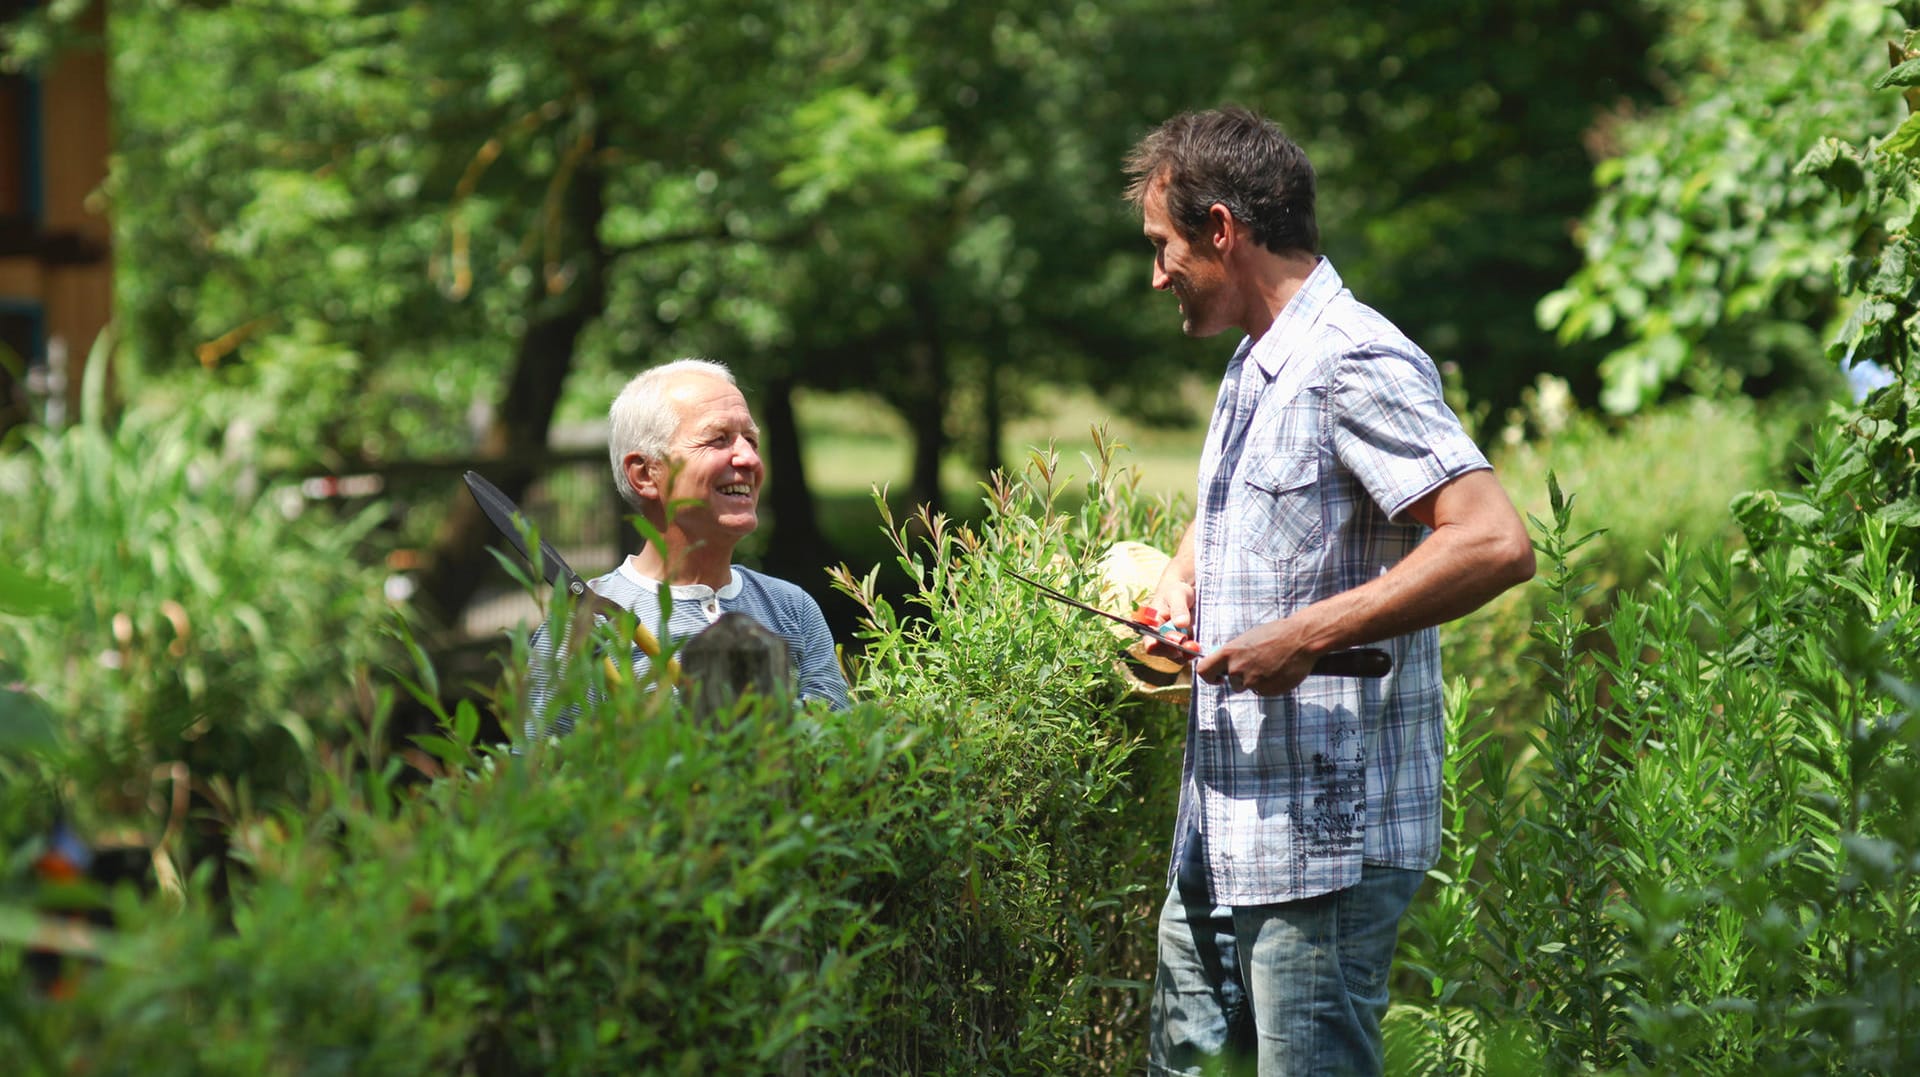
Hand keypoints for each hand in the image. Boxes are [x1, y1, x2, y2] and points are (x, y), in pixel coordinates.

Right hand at [1140, 570, 1196, 662]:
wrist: (1186, 590)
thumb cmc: (1176, 590)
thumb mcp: (1177, 595)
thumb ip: (1178, 609)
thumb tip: (1181, 623)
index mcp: (1150, 627)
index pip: (1151, 645)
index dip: (1164, 647)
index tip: (1179, 641)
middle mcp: (1159, 638)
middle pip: (1167, 654)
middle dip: (1181, 650)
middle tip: (1194, 645)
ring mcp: (1172, 643)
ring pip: (1179, 656)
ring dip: (1189, 651)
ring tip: (1198, 639)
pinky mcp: (1184, 645)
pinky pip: (1189, 653)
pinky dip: (1196, 649)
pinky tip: (1201, 640)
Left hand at [1194, 617, 1318, 696]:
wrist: (1301, 639)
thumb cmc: (1276, 634)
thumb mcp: (1248, 639)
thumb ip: (1234, 653)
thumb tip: (1225, 663)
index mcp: (1229, 653)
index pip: (1204, 671)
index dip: (1209, 677)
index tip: (1218, 678)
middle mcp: (1237, 669)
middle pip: (1230, 682)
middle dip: (1240, 678)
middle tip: (1256, 666)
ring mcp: (1252, 682)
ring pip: (1248, 687)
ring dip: (1256, 681)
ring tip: (1271, 665)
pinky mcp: (1267, 691)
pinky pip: (1263, 692)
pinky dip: (1269, 685)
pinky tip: (1279, 671)